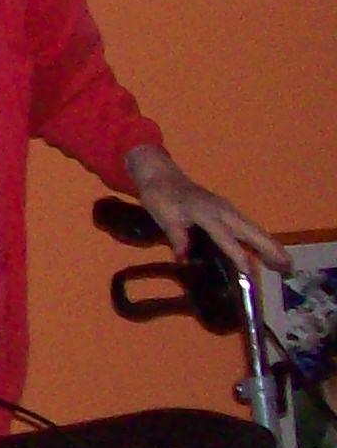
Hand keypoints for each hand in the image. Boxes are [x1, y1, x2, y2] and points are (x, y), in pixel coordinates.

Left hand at [125, 144, 287, 273]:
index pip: (225, 237)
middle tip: (287, 266)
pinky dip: (262, 239)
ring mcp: (228, 210)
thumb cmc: (161, 196)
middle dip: (269, 248)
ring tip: (286, 263)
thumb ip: (177, 238)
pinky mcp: (228, 211)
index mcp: (207, 213)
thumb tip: (185, 260)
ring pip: (254, 229)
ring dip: (270, 245)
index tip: (249, 272)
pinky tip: (269, 251)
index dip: (237, 254)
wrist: (161, 175)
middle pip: (251, 231)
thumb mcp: (164, 217)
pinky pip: (249, 227)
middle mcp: (223, 211)